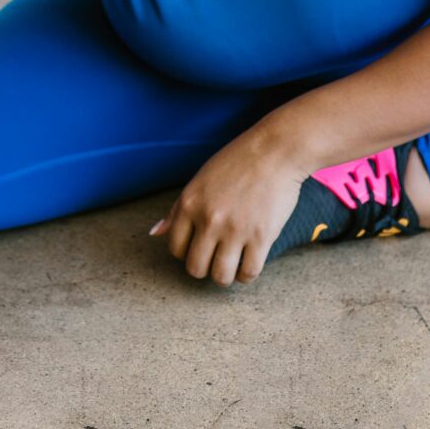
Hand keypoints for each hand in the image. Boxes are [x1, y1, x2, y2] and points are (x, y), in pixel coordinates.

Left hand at [150, 124, 310, 286]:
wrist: (275, 152)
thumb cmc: (236, 163)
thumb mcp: (199, 181)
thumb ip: (177, 210)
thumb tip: (154, 233)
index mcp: (190, 204)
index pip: (175, 248)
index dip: (185, 252)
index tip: (199, 247)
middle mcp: (209, 220)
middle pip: (195, 268)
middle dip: (203, 268)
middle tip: (214, 259)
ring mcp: (235, 230)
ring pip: (221, 276)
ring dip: (224, 275)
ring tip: (231, 265)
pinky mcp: (261, 237)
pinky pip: (249, 273)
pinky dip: (246, 275)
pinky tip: (248, 263)